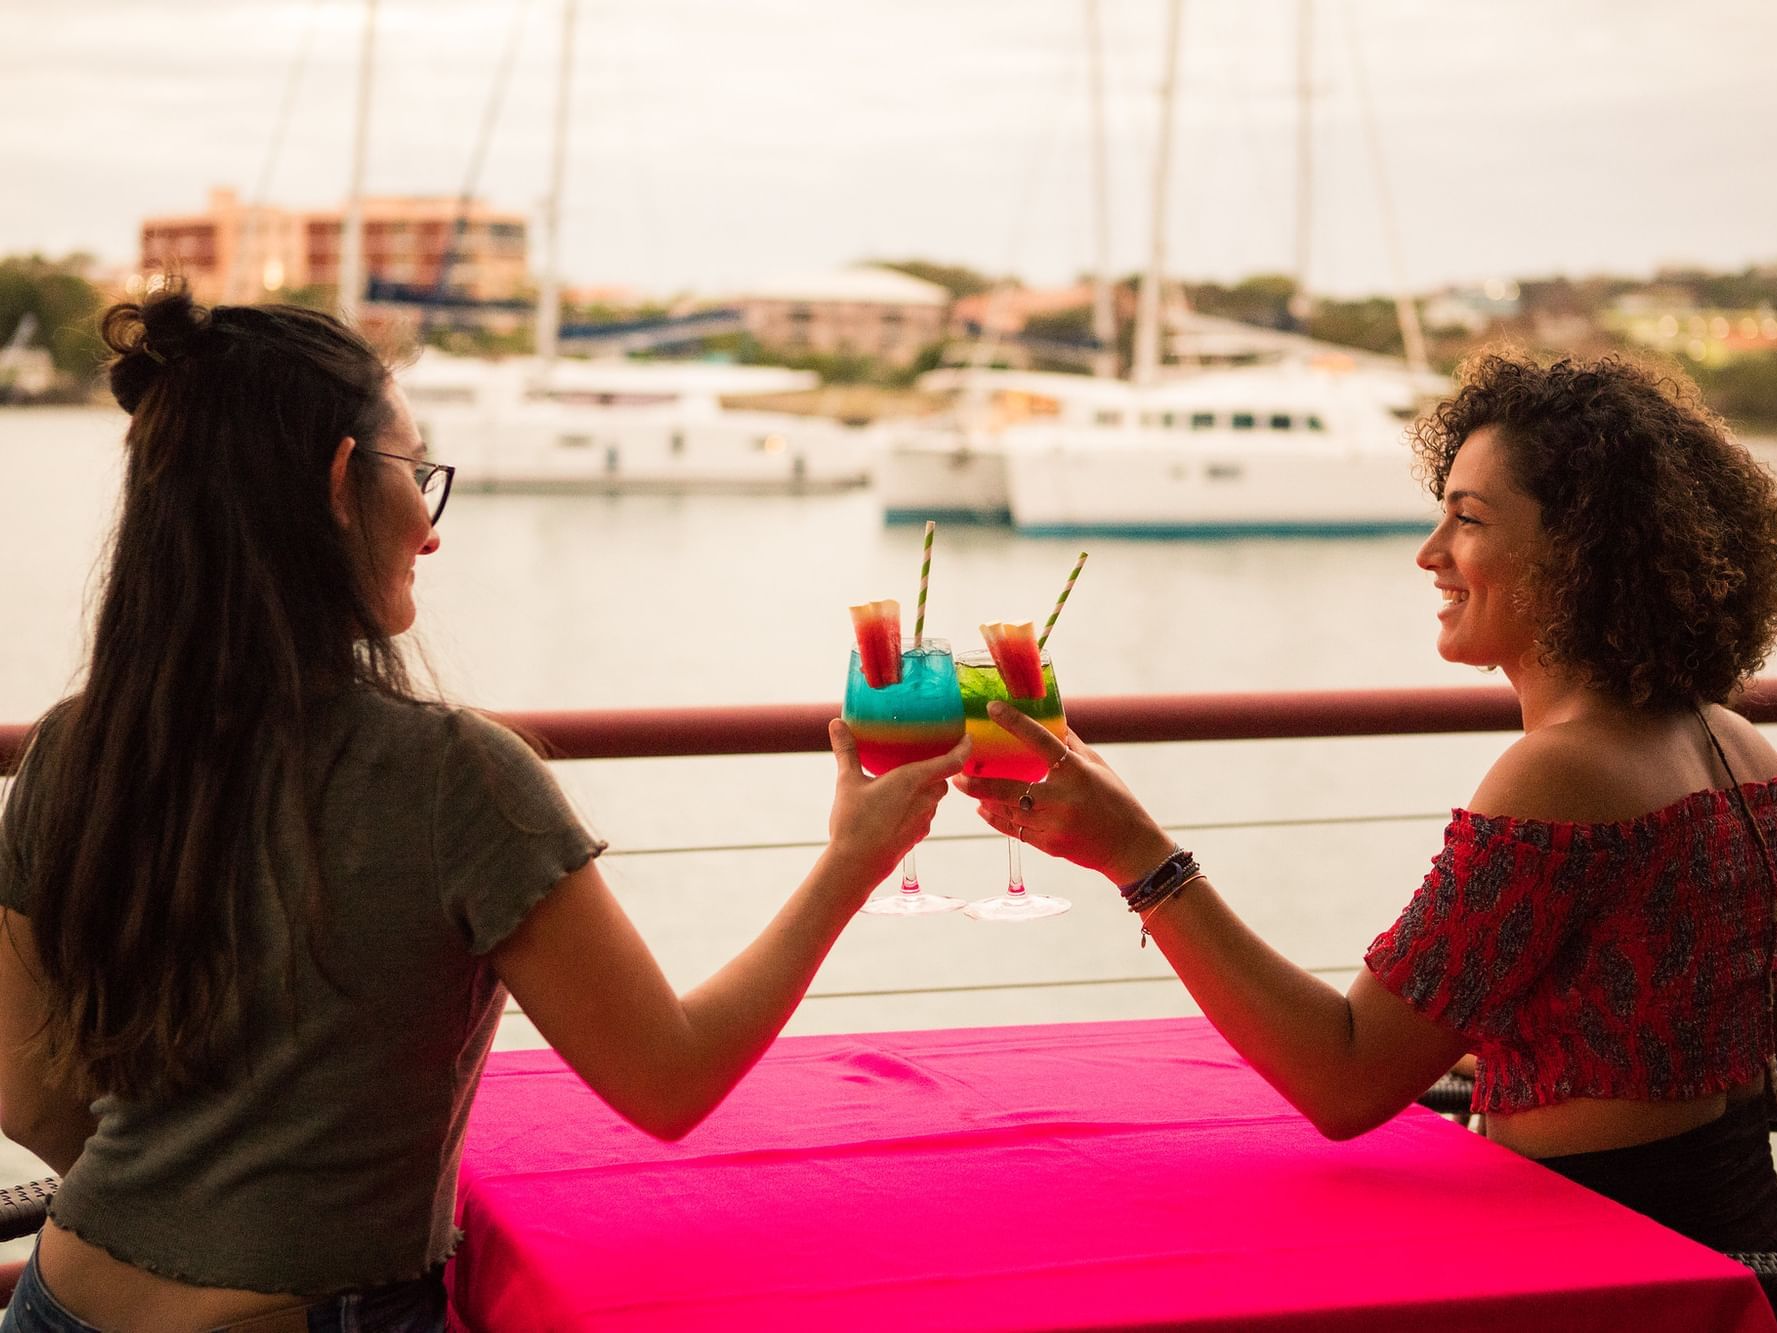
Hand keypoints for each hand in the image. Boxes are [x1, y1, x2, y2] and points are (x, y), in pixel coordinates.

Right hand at [826, 720, 969, 887]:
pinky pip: (924, 815)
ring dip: (926, 789)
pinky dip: (916, 807)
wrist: (856, 866)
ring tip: (907, 782)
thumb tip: (837, 723)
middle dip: (939, 769)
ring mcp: (923, 820)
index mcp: (913, 780)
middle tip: (927, 757)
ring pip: (934, 798)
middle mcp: (925, 799)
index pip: (952, 762)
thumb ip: (846, 751)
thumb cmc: (854, 823)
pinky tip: (896, 807)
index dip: (964, 748)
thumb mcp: (847, 782)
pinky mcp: (917, 836)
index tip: (967, 737)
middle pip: (943, 780)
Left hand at [952, 701, 1172, 884]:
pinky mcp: (1048, 844)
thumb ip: (1071, 745)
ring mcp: (1053, 825)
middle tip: (957, 771)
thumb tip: (1048, 719)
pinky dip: (996, 819)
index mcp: (1076, 772)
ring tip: (966, 786)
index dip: (1014, 722)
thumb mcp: (1098, 766)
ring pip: (1007, 811)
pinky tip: (984, 809)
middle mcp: (1062, 798)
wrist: (1129, 847)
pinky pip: (1014, 830)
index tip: (992, 708)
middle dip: (978, 782)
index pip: (1040, 740)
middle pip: (1009, 787)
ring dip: (983, 799)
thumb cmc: (1116, 800)